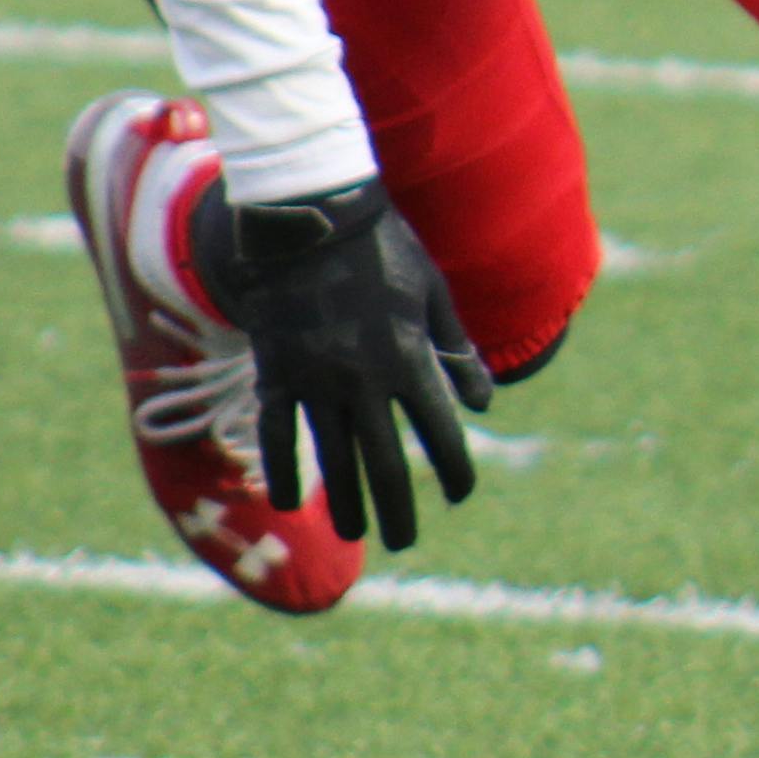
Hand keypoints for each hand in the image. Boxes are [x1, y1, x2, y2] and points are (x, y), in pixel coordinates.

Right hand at [208, 180, 492, 551]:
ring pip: (333, 457)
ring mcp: (315, 379)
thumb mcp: (433, 294)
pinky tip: (293, 501)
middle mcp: (364, 379)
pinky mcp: (276, 371)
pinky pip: (278, 432)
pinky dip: (283, 468)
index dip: (457, 468)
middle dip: (398, 507)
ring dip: (346, 500)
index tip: (464, 494)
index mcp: (409, 359)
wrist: (311, 216)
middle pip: (386, 461)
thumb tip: (482, 404)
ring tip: (357, 532)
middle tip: (404, 540)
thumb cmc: (383, 249)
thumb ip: (456, 351)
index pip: (441, 432)